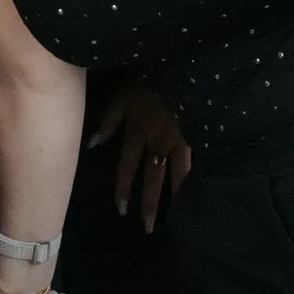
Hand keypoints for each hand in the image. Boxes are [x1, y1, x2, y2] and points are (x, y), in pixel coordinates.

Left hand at [87, 75, 189, 229]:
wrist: (181, 65)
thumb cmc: (147, 77)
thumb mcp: (122, 94)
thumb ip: (109, 121)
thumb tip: (94, 145)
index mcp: (137, 132)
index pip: (127, 167)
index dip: (123, 188)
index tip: (121, 209)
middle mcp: (158, 142)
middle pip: (152, 178)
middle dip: (149, 203)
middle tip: (147, 228)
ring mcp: (180, 140)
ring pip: (176, 176)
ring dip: (172, 198)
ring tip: (174, 218)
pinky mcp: (198, 136)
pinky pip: (196, 163)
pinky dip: (196, 179)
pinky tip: (199, 192)